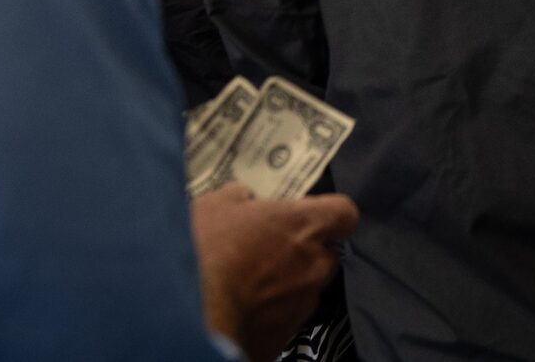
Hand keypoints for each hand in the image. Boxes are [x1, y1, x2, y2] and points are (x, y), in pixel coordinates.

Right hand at [192, 184, 358, 361]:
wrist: (189, 316)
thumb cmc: (205, 252)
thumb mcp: (214, 207)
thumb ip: (239, 198)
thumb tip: (242, 198)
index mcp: (305, 225)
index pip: (344, 213)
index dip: (329, 214)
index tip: (308, 216)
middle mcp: (314, 264)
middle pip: (325, 254)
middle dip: (303, 253)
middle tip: (266, 253)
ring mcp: (302, 304)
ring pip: (305, 290)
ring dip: (285, 286)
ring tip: (247, 286)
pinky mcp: (285, 337)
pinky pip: (284, 320)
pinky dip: (269, 315)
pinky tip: (241, 310)